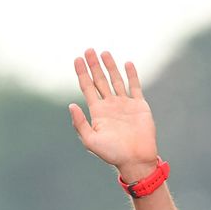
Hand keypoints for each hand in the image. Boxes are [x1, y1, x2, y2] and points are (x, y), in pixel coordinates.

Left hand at [69, 49, 157, 180]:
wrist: (135, 160)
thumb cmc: (112, 153)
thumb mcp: (91, 141)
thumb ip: (80, 123)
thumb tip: (71, 105)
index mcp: (98, 112)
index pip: (87, 87)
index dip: (82, 73)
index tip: (77, 59)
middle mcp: (110, 105)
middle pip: (100, 80)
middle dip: (94, 65)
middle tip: (88, 50)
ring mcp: (125, 104)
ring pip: (116, 80)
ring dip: (110, 66)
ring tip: (104, 52)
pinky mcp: (139, 106)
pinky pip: (135, 87)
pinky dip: (132, 75)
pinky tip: (127, 63)